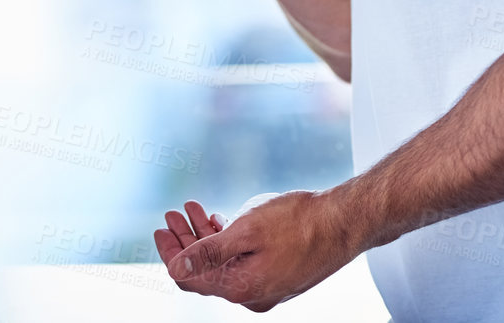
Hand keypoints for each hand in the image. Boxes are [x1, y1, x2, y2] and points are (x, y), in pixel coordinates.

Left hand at [152, 191, 361, 310]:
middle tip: (171, 214)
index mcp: (241, 288)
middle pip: (206, 271)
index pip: (192, 277)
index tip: (159, 229)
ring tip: (193, 209)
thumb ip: (209, 252)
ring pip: (224, 264)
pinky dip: (228, 241)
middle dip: (186, 241)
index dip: (171, 252)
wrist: (344, 222)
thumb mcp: (246, 232)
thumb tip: (175, 268)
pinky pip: (243, 262)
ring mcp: (266, 285)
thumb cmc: (299, 223)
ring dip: (206, 237)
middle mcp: (252, 294)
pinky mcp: (278, 274)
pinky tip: (220, 220)